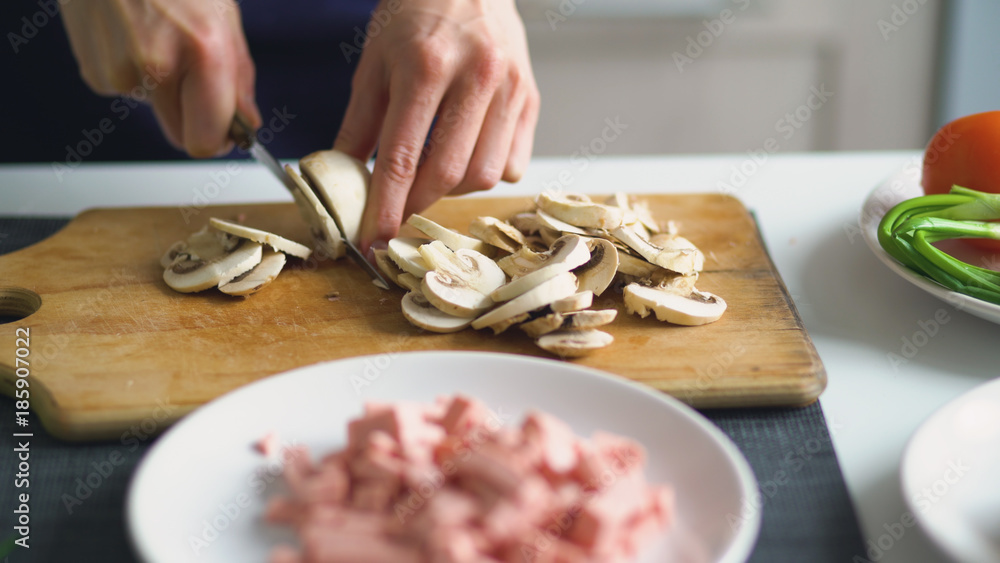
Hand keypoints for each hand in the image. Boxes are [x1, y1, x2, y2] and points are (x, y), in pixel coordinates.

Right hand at [60, 0, 260, 156]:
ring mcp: (119, 71)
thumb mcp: (223, 16)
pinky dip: (135, 71)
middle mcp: (158, 66)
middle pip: (181, 136)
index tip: (226, 132)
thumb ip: (238, 77)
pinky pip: (128, 90)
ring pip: (156, 108)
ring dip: (164, 86)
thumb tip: (245, 123)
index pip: (206, 140)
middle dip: (195, 117)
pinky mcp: (93, 71)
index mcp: (202, 51)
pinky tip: (133, 35)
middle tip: (197, 81)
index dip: (218, 139)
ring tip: (159, 37)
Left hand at [333, 0, 540, 254]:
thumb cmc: (415, 15)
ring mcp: (511, 88)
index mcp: (426, 65)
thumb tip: (342, 178)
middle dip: (417, 205)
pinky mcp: (531, 97)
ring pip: (485, 174)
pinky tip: (464, 155)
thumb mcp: (374, 61)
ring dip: (451, 190)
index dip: (386, 205)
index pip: (402, 155)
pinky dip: (485, 172)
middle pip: (449, 172)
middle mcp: (477, 76)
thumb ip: (358, 123)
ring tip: (430, 175)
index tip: (373, 238)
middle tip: (397, 214)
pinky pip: (512, 161)